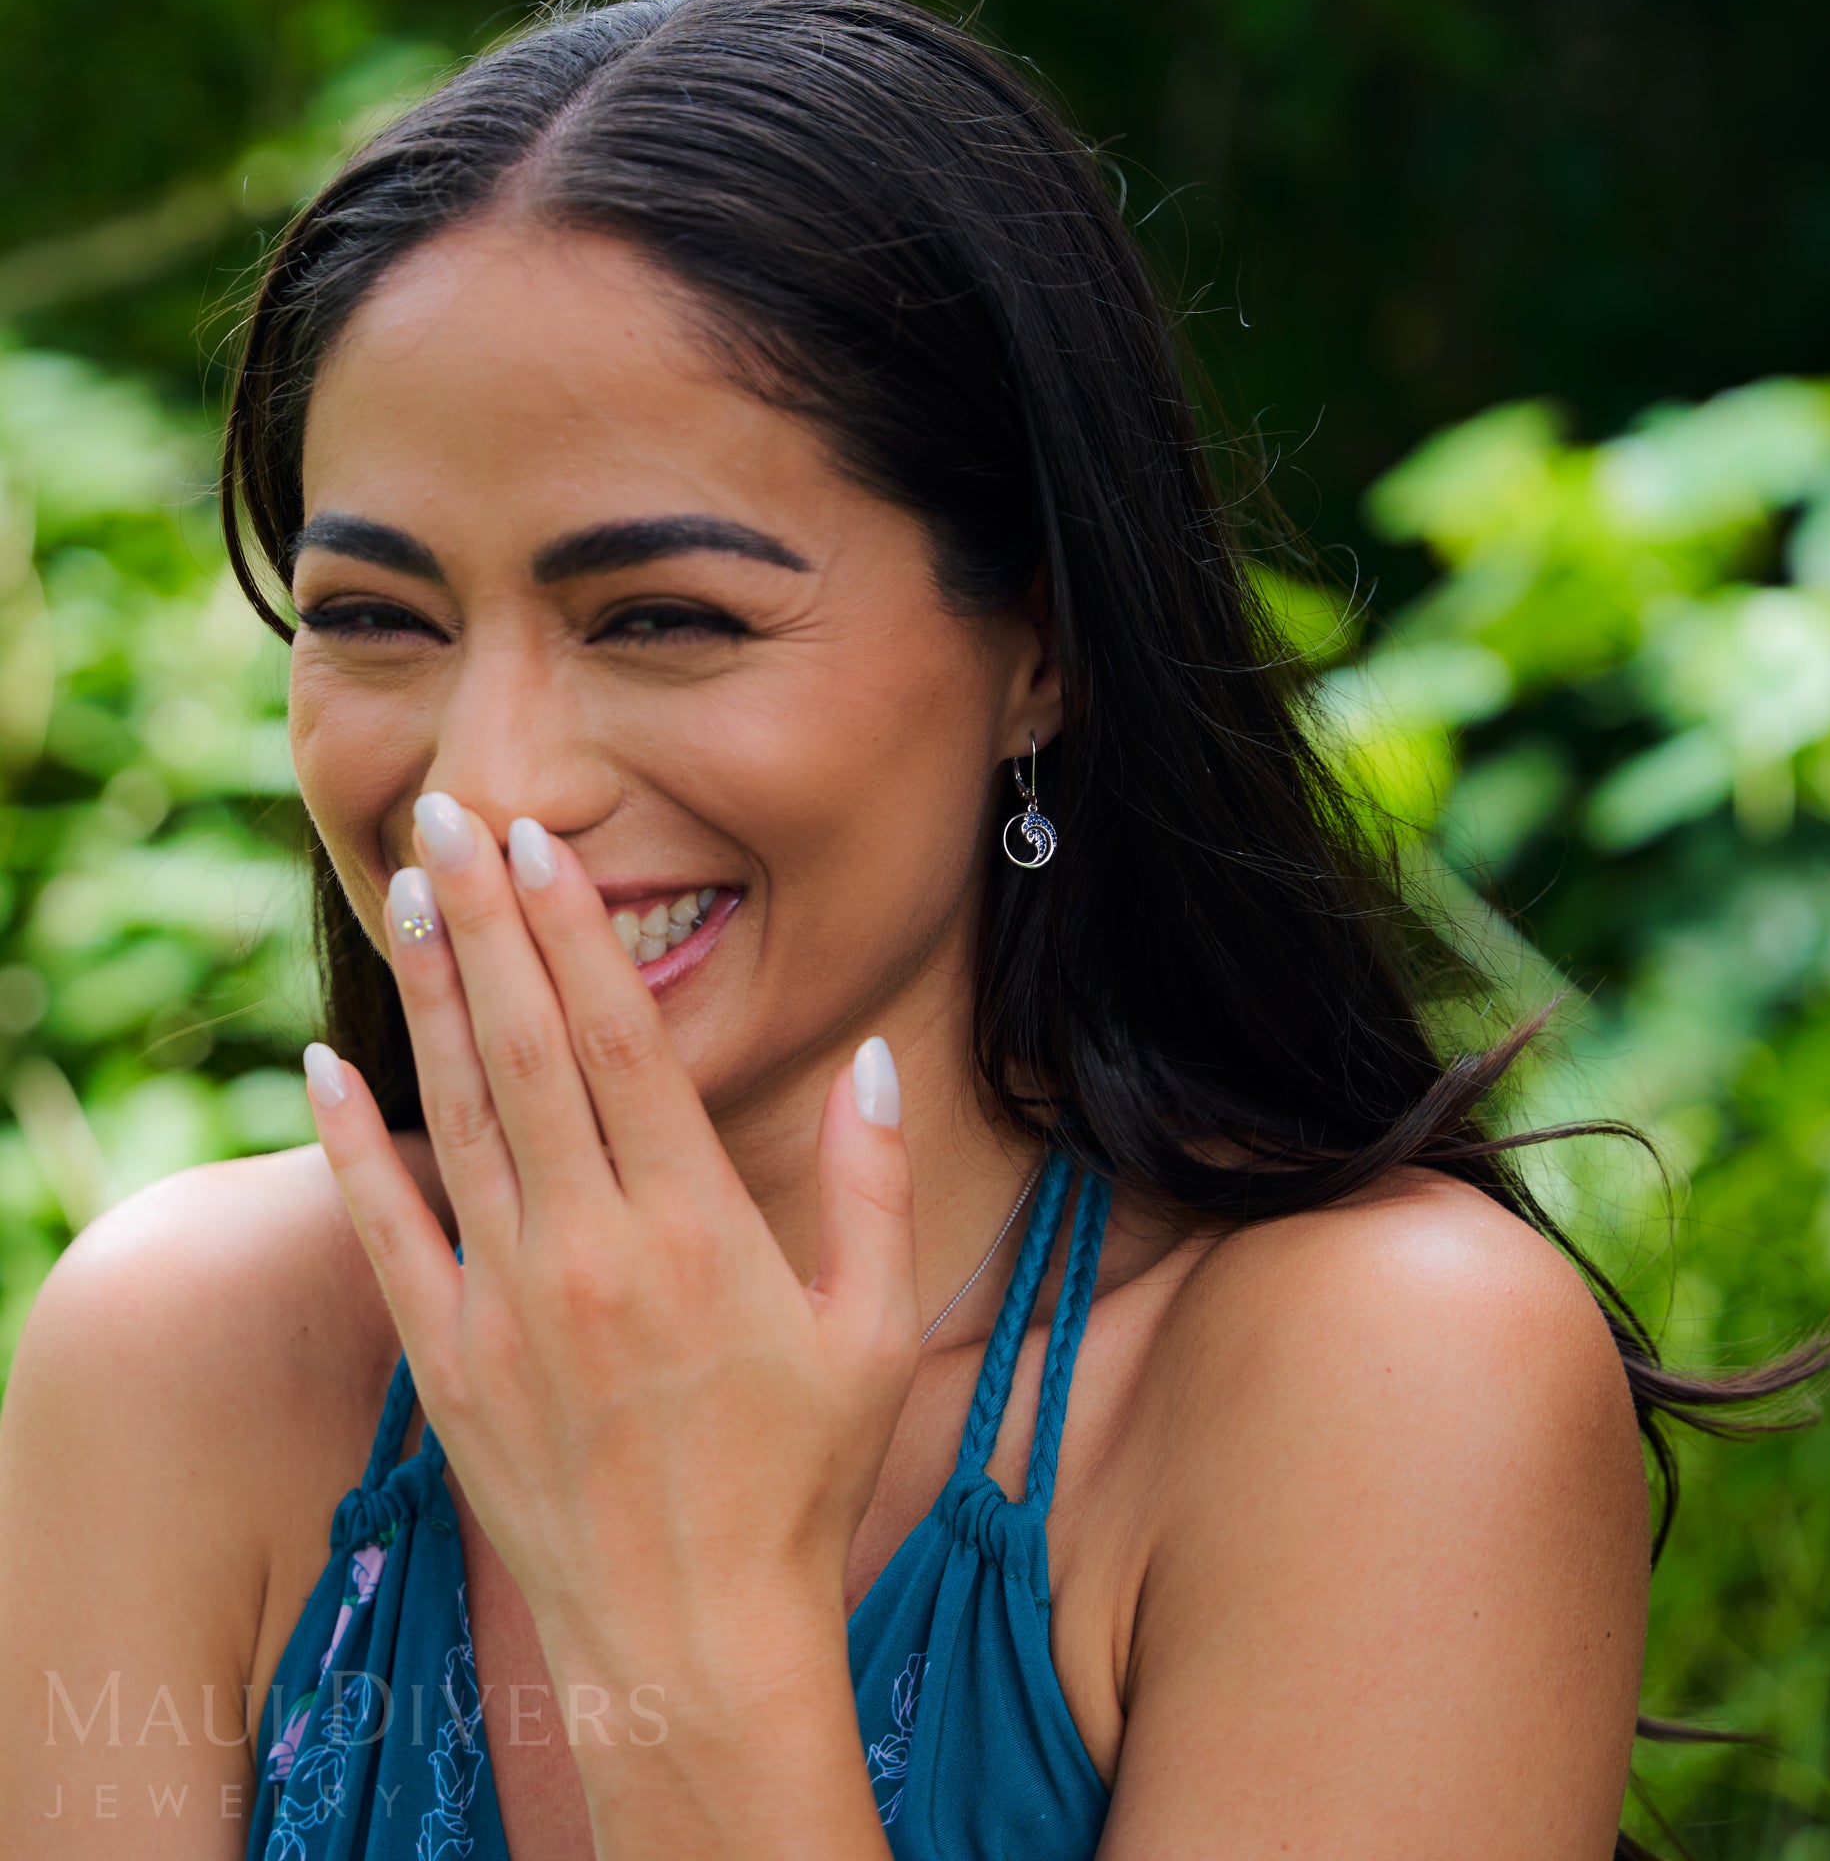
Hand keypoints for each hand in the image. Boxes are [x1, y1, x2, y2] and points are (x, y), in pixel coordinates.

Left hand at [300, 793, 920, 1701]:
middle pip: (526, 1049)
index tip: (544, 846)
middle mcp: (594, 1249)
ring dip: (426, 996)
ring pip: (456, 1115)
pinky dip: (351, 1145)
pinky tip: (324, 1063)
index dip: (577, 934)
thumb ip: (877, 1187)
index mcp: (699, 1229)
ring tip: (406, 893)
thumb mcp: (871, 1331)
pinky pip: (388, 1232)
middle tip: (452, 815)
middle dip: (487, 921)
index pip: (625, 1044)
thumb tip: (878, 1061)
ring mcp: (509, 1306)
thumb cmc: (798, 1483)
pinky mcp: (450, 1363)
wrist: (690, 1640)